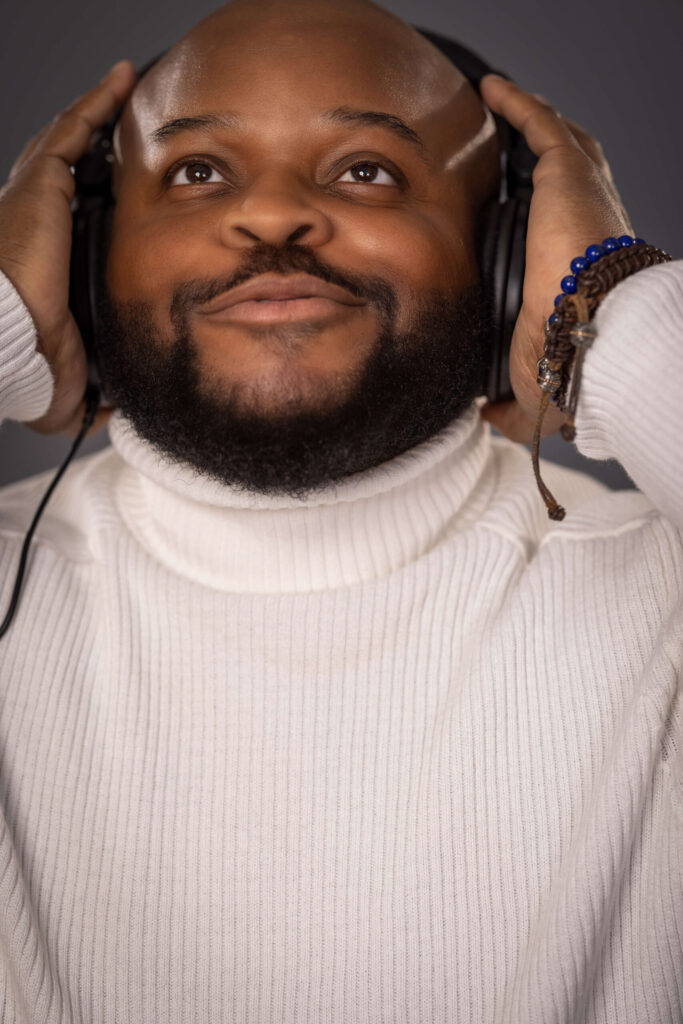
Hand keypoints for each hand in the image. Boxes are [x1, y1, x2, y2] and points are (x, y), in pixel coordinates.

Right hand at [0, 60, 135, 436]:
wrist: (14, 348)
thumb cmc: (29, 365)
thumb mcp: (72, 387)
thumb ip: (92, 395)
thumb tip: (113, 408)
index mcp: (45, 267)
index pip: (76, 225)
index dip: (100, 207)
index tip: (136, 202)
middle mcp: (37, 226)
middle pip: (74, 176)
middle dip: (104, 152)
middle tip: (144, 138)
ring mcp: (36, 202)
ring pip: (71, 145)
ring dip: (100, 116)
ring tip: (132, 90)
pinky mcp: (39, 185)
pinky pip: (71, 132)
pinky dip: (95, 104)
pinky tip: (121, 81)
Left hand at [477, 74, 632, 442]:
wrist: (587, 335)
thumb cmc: (571, 362)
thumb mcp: (532, 393)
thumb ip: (510, 409)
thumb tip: (486, 416)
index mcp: (577, 269)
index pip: (556, 234)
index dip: (533, 220)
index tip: (499, 220)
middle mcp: (584, 226)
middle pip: (560, 182)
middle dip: (535, 164)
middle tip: (499, 155)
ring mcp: (580, 196)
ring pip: (557, 146)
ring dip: (531, 126)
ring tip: (498, 111)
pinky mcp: (569, 174)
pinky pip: (541, 125)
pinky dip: (519, 104)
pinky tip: (491, 90)